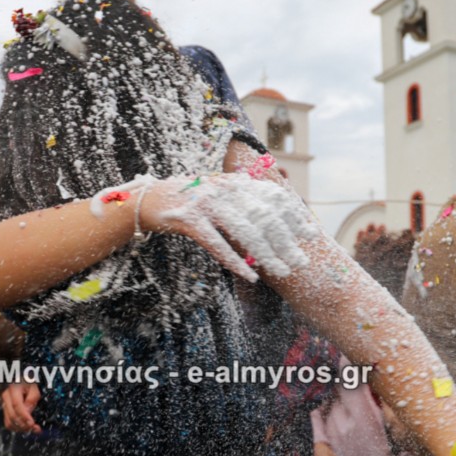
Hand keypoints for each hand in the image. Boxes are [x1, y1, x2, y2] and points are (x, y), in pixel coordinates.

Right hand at [1, 382, 41, 433]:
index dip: (24, 416)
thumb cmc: (29, 383)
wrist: (23, 381)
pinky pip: (8, 423)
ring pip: (9, 422)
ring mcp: (5, 405)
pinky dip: (17, 428)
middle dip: (24, 425)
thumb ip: (32, 399)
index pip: (16, 406)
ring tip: (32, 429)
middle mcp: (6, 398)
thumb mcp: (34, 388)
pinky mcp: (6, 411)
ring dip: (21, 428)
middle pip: (12, 416)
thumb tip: (28, 411)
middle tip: (35, 428)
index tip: (32, 423)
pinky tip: (26, 428)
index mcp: (13, 390)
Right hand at [118, 173, 317, 282]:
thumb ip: (242, 193)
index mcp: (232, 181)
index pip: (272, 196)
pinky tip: (250, 274)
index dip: (293, 215)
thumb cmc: (186, 199)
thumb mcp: (216, 189)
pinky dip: (235, 260)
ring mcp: (205, 204)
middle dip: (285, 241)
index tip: (309, 233)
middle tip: (300, 262)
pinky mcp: (188, 220)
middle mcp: (222, 189)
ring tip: (281, 271)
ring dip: (266, 254)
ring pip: (244, 231)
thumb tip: (274, 199)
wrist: (147, 200)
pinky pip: (217, 243)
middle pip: (262, 217)